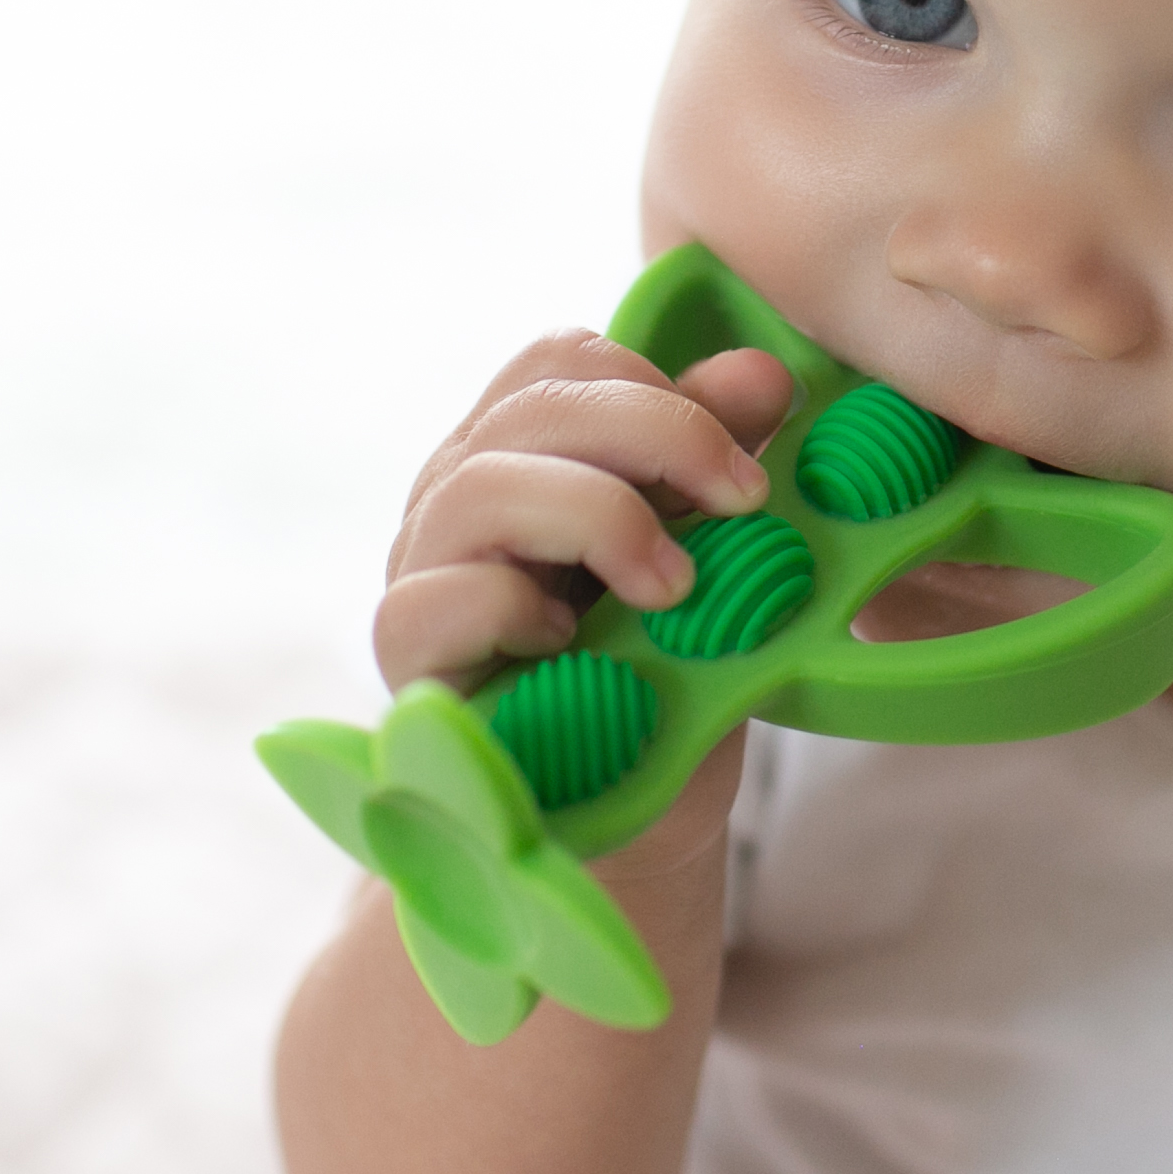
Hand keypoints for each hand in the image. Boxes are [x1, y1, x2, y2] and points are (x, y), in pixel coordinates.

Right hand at [375, 328, 794, 860]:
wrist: (628, 814)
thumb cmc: (659, 672)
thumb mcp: (711, 557)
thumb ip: (718, 464)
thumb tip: (765, 373)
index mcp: (529, 451)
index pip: (565, 359)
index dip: (660, 388)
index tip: (742, 471)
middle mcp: (461, 492)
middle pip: (535, 406)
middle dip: (661, 435)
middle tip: (743, 505)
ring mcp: (424, 569)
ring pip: (482, 486)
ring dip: (601, 519)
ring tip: (673, 588)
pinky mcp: (407, 657)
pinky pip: (437, 598)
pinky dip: (517, 609)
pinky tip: (573, 646)